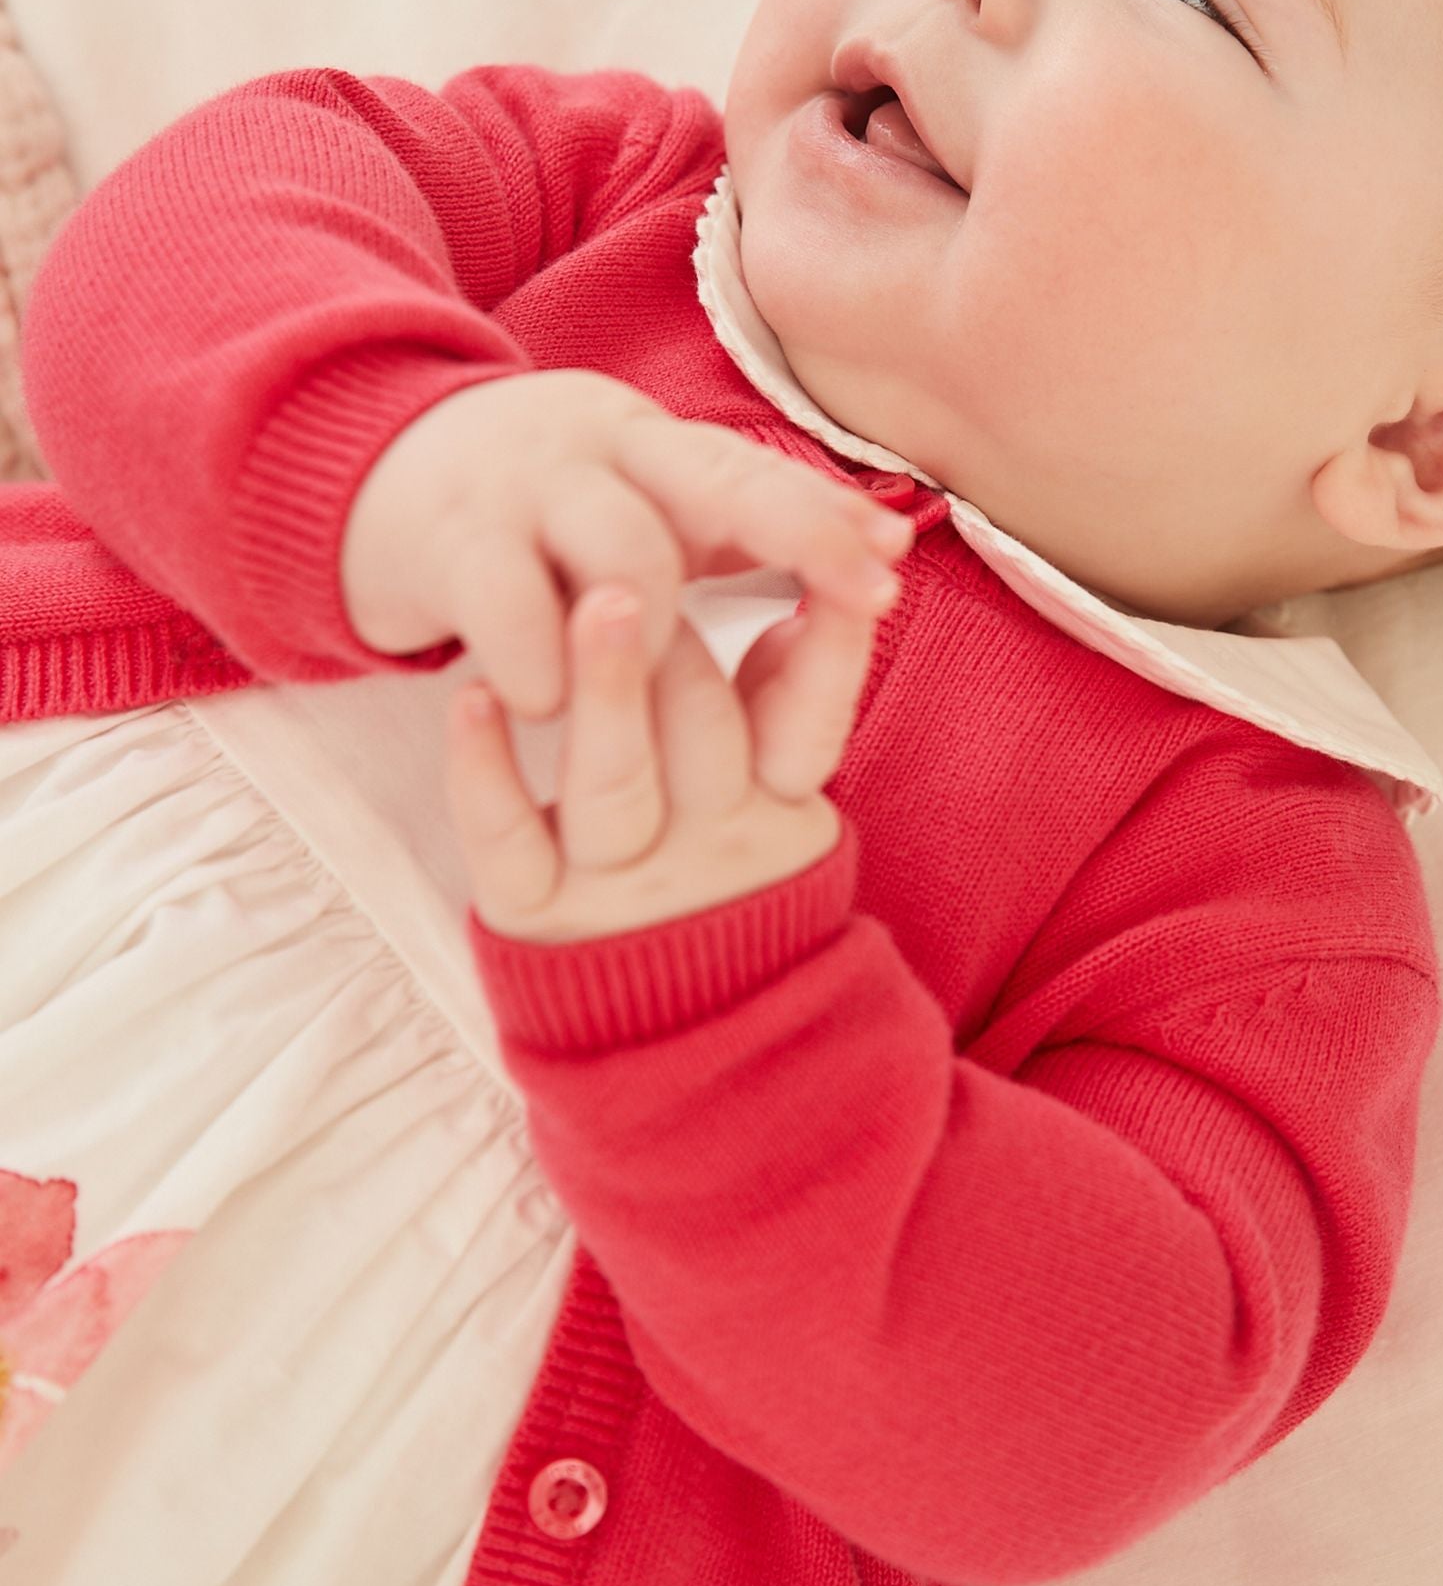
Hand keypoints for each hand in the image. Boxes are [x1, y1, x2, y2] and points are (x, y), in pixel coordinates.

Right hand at [340, 369, 911, 720]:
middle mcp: (596, 452)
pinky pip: (514, 612)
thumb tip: (889, 543)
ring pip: (627, 555)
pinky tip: (538, 705)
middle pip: (710, 487)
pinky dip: (540, 672)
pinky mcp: (446, 543)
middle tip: (859, 605)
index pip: (753, 472)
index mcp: (649, 447)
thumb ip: (745, 522)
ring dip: (657, 639)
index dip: (826, 518)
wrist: (354, 466)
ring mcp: (521, 492)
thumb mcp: (636, 498)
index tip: (894, 563)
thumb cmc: (532, 515)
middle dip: (796, 538)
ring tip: (646, 692)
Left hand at [444, 572, 878, 943]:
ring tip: (592, 601)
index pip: (815, 723)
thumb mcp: (781, 779)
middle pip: (704, 737)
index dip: (826, 647)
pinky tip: (472, 700)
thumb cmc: (719, 851)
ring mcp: (620, 885)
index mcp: (778, 806)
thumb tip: (822, 591)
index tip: (817, 574)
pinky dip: (484, 772)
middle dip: (678, 648)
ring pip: (616, 786)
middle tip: (643, 566)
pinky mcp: (535, 913)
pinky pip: (508, 843)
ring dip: (605, 690)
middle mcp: (706, 845)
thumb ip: (795, 687)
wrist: (675, 1020)